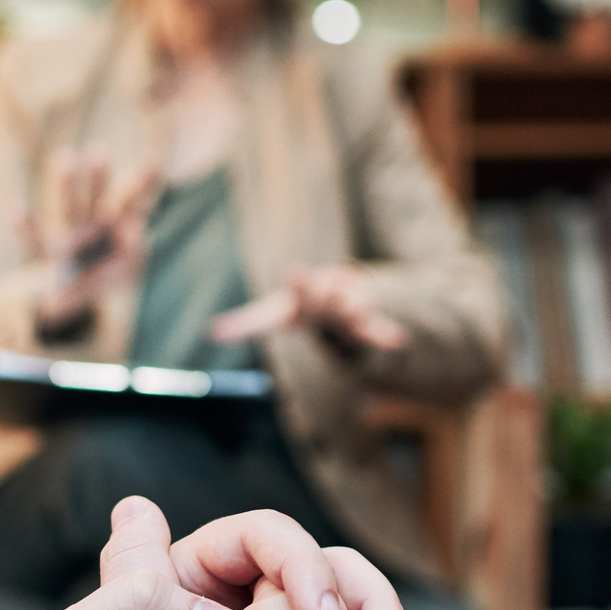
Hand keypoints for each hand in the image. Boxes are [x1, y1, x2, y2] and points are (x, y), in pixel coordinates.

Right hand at [28, 153, 154, 335]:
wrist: (75, 297)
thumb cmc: (106, 276)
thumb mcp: (128, 270)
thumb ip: (134, 251)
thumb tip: (136, 231)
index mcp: (118, 224)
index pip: (133, 200)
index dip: (144, 183)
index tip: (154, 161)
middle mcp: (93, 223)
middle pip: (97, 197)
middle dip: (99, 177)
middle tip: (99, 151)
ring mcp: (69, 235)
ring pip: (69, 209)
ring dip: (67, 186)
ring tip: (64, 158)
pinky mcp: (46, 252)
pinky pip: (34, 239)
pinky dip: (25, 225)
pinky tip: (15, 209)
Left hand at [209, 263, 408, 352]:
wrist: (340, 292)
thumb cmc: (301, 306)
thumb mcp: (274, 314)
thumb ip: (246, 323)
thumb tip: (212, 331)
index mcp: (305, 293)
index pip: (300, 285)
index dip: (298, 279)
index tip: (295, 270)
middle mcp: (329, 296)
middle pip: (327, 294)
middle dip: (328, 291)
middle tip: (329, 286)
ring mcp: (350, 308)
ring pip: (355, 309)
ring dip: (358, 310)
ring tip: (363, 311)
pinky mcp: (368, 324)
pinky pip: (378, 330)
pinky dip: (386, 335)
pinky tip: (398, 339)